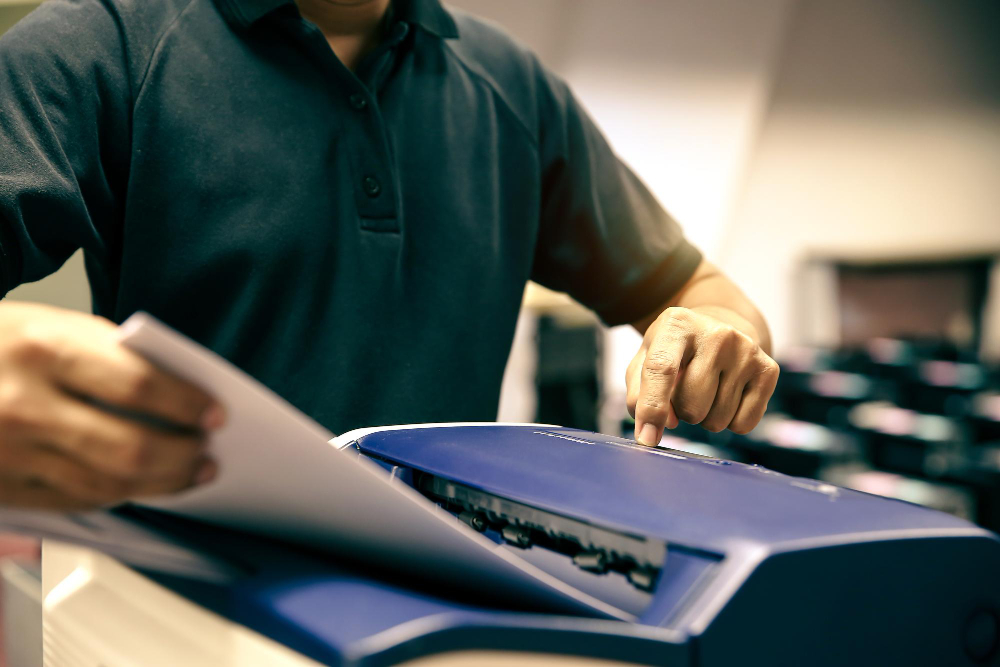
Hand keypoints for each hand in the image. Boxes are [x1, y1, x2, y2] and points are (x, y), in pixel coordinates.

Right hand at [0, 302, 224, 509]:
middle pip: (130, 448)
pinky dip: (118, 495)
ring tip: (189, 472)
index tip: (215, 413)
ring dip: (161, 484)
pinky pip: (75, 501)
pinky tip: (140, 485)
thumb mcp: (51, 324)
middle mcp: (23, 404)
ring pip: (107, 485)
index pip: (140, 384)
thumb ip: (111, 355)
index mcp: (43, 349)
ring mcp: (8, 452)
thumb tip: (179, 392)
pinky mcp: (1, 488)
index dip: (188, 404)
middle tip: (208, 452)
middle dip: (184, 456)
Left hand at [626, 306, 778, 444]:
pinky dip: (731, 422)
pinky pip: (743, 424)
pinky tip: (727, 396)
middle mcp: (717, 334)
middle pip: (691, 406)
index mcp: (677, 324)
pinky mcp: (768, 369)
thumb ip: (639, 394)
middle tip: (686, 391)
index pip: (661, 370)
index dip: (651, 408)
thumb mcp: (645, 359)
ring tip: (707, 390)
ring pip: (716, 420)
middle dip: (682, 412)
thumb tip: (661, 425)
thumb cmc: (674, 351)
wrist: (719, 329)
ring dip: (705, 417)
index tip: (646, 438)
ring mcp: (746, 351)